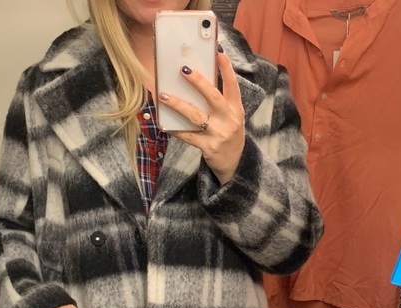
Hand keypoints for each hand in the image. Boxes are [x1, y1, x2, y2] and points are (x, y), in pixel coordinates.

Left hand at [158, 47, 244, 184]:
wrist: (235, 164)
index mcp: (236, 109)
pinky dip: (175, 129)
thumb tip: (198, 82)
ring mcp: (219, 134)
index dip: (226, 67)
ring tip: (164, 95)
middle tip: (183, 70)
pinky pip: (188, 136)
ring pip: (196, 116)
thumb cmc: (229, 135)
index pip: (232, 84)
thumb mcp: (232, 117)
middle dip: (198, 82)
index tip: (218, 51)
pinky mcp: (208, 147)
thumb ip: (220, 102)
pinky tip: (164, 123)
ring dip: (178, 105)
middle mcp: (229, 120)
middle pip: (213, 96)